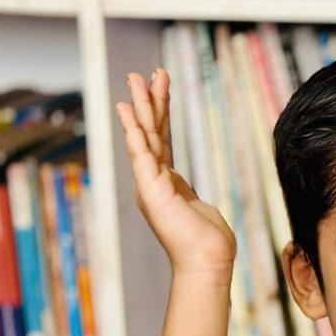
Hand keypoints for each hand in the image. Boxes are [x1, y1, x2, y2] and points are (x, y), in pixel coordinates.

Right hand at [117, 69, 235, 278]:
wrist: (206, 263)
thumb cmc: (207, 242)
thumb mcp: (198, 209)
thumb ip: (190, 197)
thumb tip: (192, 198)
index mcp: (164, 182)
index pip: (160, 140)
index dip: (159, 113)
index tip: (158, 87)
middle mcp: (153, 180)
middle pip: (150, 132)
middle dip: (147, 100)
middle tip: (143, 72)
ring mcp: (150, 184)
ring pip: (144, 136)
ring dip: (141, 106)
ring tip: (137, 78)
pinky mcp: (152, 190)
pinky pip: (141, 154)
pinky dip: (134, 132)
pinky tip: (128, 112)